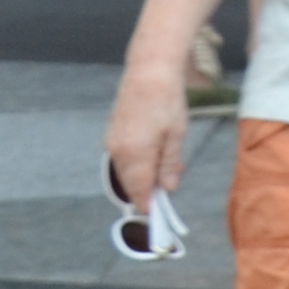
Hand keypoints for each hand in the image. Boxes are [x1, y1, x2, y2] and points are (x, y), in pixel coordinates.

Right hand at [104, 61, 192, 209]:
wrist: (148, 73)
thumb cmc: (167, 102)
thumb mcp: (176, 135)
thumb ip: (169, 164)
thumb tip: (166, 189)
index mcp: (134, 155)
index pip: (137, 191)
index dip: (146, 205)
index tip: (156, 216)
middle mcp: (117, 152)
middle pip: (130, 183)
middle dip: (148, 189)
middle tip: (171, 182)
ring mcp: (111, 142)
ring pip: (126, 171)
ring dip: (145, 174)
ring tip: (169, 164)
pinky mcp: (111, 134)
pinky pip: (123, 158)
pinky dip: (138, 162)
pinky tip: (155, 153)